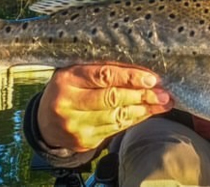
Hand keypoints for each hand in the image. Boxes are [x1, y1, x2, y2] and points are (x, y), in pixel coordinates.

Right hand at [37, 63, 173, 151]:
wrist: (45, 123)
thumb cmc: (67, 90)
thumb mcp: (76, 73)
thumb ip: (103, 70)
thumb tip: (141, 72)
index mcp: (67, 79)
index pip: (103, 76)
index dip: (130, 77)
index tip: (151, 79)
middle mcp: (69, 103)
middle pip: (112, 98)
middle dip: (142, 95)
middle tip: (164, 93)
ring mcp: (76, 125)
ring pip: (117, 116)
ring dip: (144, 109)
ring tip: (163, 103)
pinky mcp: (84, 141)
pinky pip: (115, 129)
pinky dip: (134, 119)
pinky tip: (147, 113)